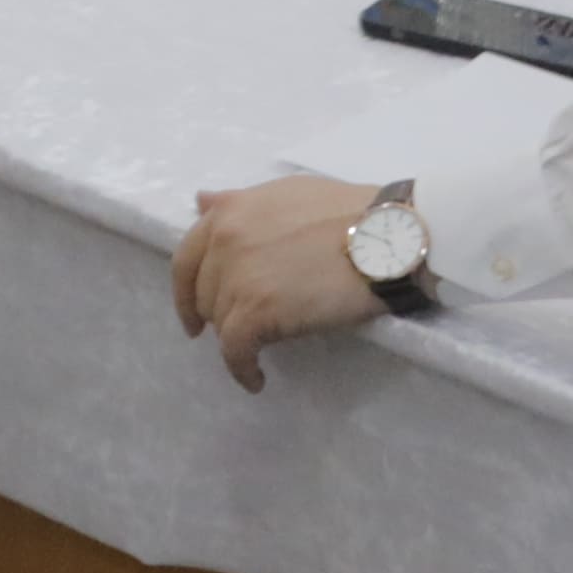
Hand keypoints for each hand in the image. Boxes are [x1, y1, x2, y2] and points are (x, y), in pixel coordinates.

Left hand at [171, 174, 395, 394]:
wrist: (386, 236)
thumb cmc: (349, 212)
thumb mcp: (288, 193)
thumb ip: (240, 202)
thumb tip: (201, 201)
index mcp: (229, 212)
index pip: (187, 258)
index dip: (188, 291)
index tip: (195, 315)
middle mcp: (225, 241)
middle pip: (204, 294)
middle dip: (221, 315)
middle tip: (245, 331)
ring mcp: (238, 276)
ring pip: (221, 323)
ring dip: (239, 341)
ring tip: (263, 350)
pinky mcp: (257, 310)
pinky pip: (235, 350)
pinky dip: (241, 369)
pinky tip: (256, 379)